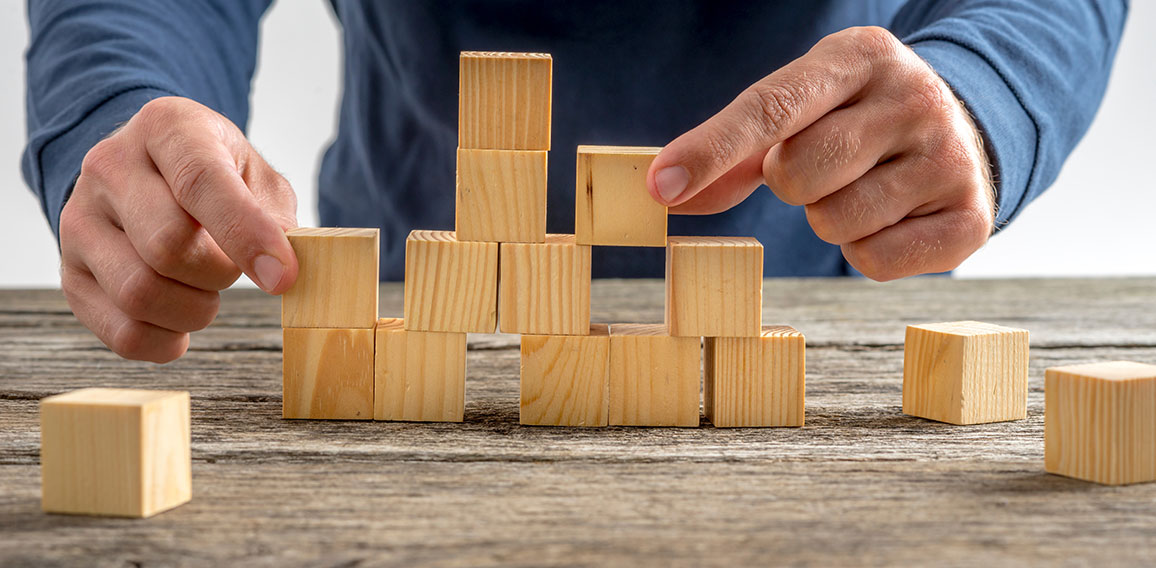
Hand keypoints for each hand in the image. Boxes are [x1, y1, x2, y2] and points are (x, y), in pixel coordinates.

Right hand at [60, 97, 298, 362]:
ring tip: (207, 292)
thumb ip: (274, 218)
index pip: (201, 181)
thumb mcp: (256, 176)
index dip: (246, 235)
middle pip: (166, 245)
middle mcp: (110, 166)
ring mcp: (79, 220)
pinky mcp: (70, 272)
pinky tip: (181, 322)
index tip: (282, 277)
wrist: (152, 174)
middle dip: (219, 274)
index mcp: (166, 127)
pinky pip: (122, 331)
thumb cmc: (219, 176)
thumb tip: (280, 271)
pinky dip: (166, 341)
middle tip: (232, 269)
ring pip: (139, 293)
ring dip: (195, 310)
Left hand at [648, 26, 994, 280]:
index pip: (771, 107)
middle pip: (797, 173)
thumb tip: (666, 194)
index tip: (662, 186)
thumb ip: (732, 152)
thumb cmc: (855, 120)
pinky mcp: (970, 218)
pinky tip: (889, 217)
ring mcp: (949, 157)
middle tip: (822, 166)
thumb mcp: (803, 110)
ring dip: (830, 219)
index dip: (711, 150)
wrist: (965, 130)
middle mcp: (914, 98)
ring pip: (835, 223)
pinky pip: (873, 262)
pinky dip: (866, 251)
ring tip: (862, 188)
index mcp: (861, 56)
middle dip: (791, 183)